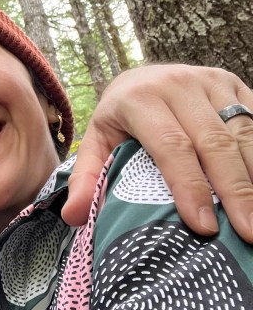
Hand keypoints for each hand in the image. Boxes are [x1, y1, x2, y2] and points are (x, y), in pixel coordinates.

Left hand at [63, 64, 252, 241]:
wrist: (144, 77)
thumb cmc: (121, 120)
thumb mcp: (98, 142)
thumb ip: (86, 177)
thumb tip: (74, 216)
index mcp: (140, 98)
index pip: (171, 146)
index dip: (189, 186)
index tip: (204, 226)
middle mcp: (178, 83)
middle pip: (214, 142)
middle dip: (235, 191)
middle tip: (248, 232)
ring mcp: (211, 81)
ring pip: (243, 133)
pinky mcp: (235, 84)